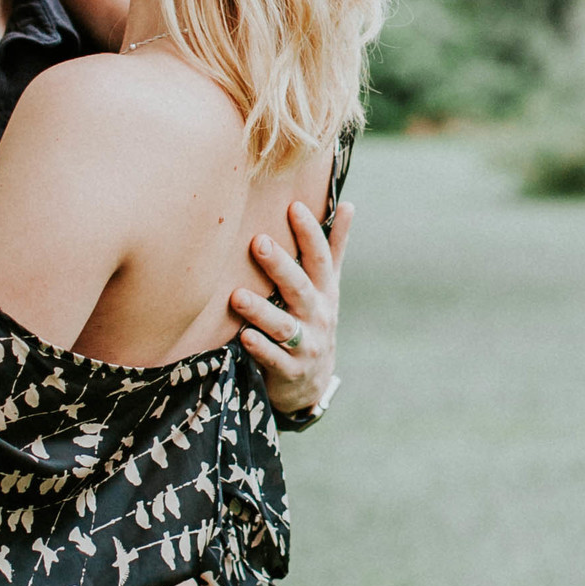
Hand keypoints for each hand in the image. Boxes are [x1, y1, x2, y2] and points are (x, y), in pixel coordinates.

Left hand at [233, 196, 350, 414]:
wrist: (311, 382)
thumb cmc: (314, 320)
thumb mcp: (327, 286)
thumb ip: (334, 246)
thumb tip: (347, 204)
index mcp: (324, 291)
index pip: (320, 257)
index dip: (310, 232)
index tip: (294, 206)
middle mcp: (318, 315)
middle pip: (300, 287)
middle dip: (280, 266)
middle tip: (259, 242)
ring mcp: (307, 345)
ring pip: (284, 326)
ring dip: (261, 311)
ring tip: (237, 296)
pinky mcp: (290, 371)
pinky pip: (275, 359)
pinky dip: (260, 349)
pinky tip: (244, 336)